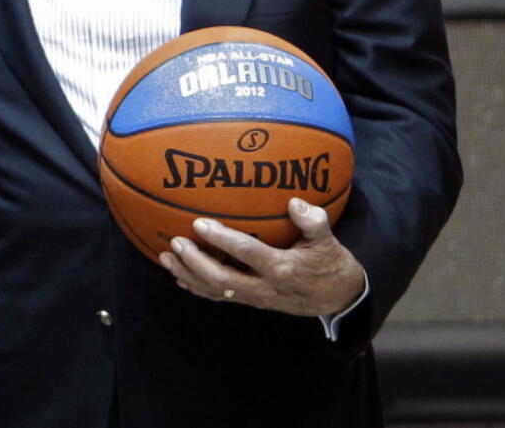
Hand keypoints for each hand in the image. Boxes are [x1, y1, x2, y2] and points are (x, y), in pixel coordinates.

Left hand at [158, 197, 364, 315]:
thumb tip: (295, 202)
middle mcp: (265, 287)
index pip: (247, 253)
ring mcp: (257, 297)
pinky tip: (180, 277)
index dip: (222, 239)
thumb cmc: (330, 263)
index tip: (199, 223)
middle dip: (195, 262)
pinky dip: (198, 288)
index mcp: (282, 268)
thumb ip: (313, 221)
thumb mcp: (328, 241)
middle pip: (222, 279)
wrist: (338, 298)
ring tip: (166, 258)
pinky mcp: (252, 301)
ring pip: (217, 291)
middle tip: (176, 242)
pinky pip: (220, 297)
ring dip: (189, 275)